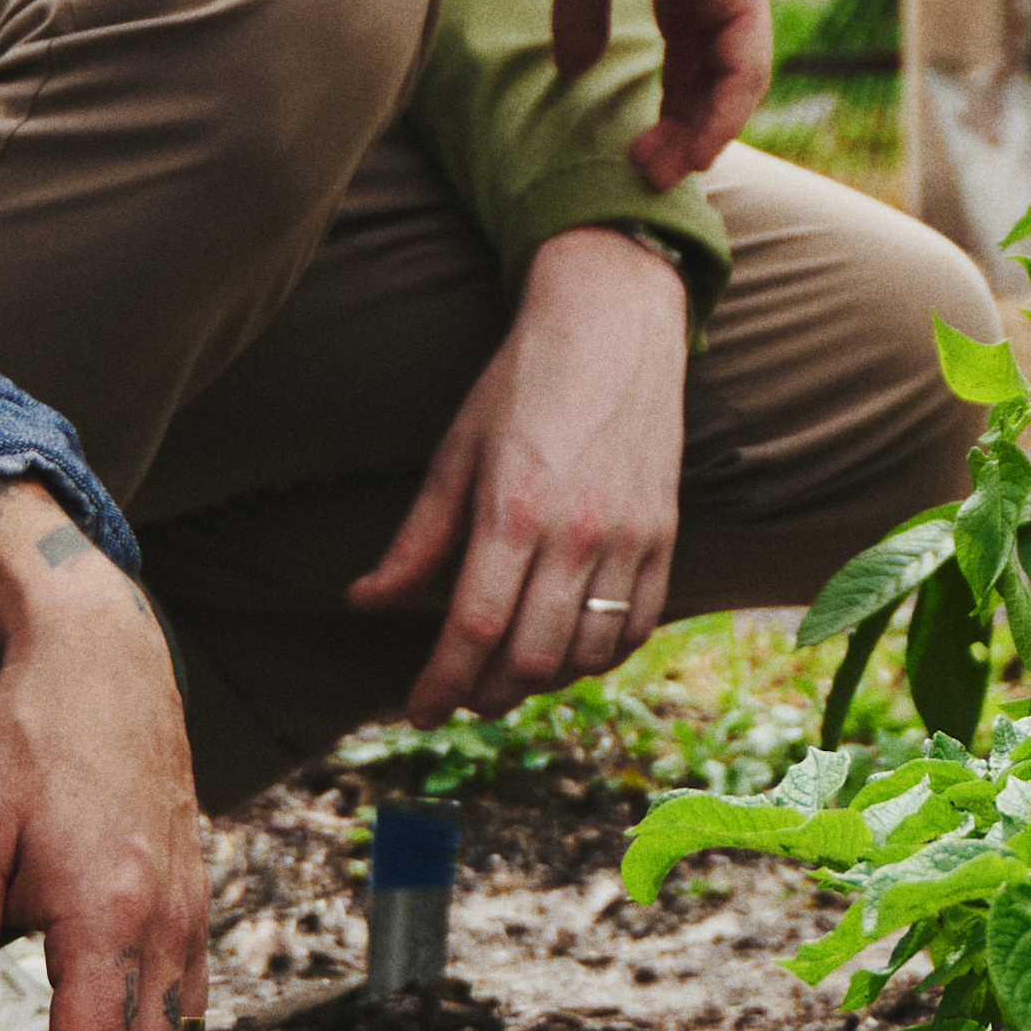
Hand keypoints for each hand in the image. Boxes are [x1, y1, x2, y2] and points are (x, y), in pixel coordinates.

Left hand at [354, 229, 691, 722]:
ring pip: (586, 653)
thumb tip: (365, 600)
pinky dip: (599, 655)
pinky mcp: (665, 534)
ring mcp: (631, 536)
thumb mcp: (457, 452)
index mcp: (514, 509)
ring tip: (508, 673)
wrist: (614, 320)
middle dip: (486, 694)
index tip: (417, 710)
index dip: (440, 684)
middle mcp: (578, 531)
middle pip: (530, 657)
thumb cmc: (523, 380)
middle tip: (459, 696)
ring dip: (542, 681)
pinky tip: (568, 649)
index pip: (472, 630)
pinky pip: (636, 626)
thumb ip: (417, 539)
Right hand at [544, 0, 772, 192]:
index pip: (693, 52)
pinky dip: (722, 111)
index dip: (672, 102)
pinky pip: (743, 66)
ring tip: (662, 170)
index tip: (640, 147)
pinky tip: (694, 144)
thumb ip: (584, 16)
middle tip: (649, 173)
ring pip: (734, 78)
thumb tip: (571, 70)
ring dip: (701, 130)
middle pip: (715, 72)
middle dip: (684, 126)